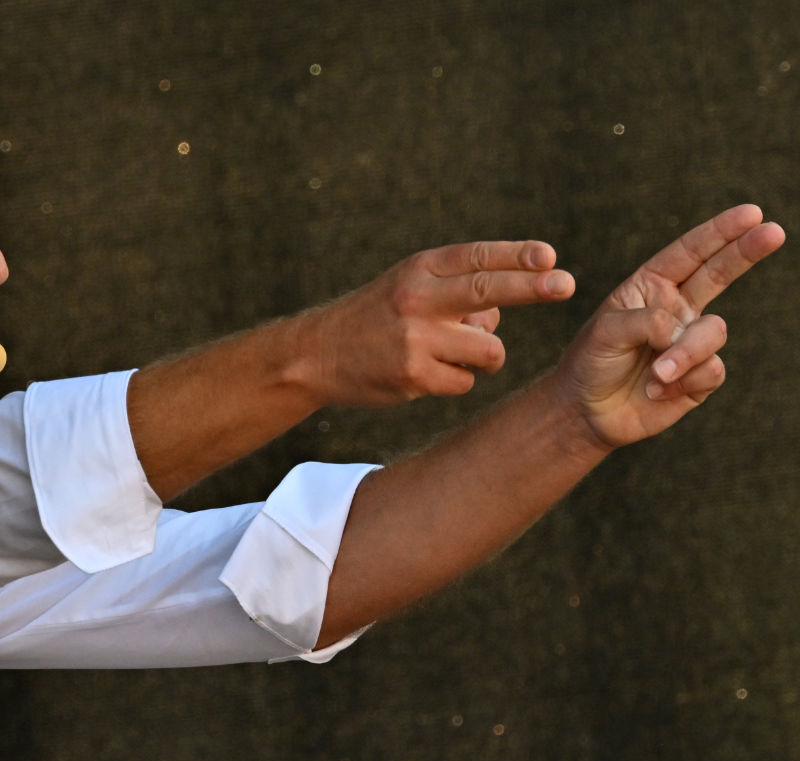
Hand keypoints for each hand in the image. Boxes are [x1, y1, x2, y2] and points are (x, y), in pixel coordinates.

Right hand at [312, 240, 575, 406]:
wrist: (317, 354)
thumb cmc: (377, 316)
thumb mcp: (409, 284)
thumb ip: (459, 286)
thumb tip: (511, 302)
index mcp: (419, 270)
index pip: (476, 257)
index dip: (515, 255)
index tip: (549, 256)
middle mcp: (416, 299)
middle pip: (487, 291)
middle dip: (532, 288)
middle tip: (565, 285)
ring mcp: (414, 339)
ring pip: (488, 350)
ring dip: (485, 356)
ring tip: (452, 352)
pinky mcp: (412, 376)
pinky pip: (465, 381)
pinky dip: (456, 380)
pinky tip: (425, 372)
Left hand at [555, 204, 784, 449]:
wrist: (585, 412)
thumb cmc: (591, 363)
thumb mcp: (607, 332)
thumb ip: (648, 321)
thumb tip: (686, 330)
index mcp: (651, 287)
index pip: (689, 253)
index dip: (720, 232)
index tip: (751, 212)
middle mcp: (676, 308)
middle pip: (720, 272)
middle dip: (746, 251)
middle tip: (774, 231)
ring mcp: (691, 341)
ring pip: (713, 332)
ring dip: (684, 353)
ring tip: (656, 374)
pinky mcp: (700, 375)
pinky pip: (710, 370)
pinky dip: (682, 381)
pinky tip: (655, 391)